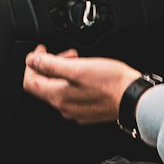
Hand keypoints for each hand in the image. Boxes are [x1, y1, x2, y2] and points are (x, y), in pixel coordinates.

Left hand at [23, 47, 141, 123]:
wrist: (133, 98)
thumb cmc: (111, 82)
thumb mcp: (79, 67)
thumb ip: (51, 64)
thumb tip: (33, 60)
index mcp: (57, 96)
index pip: (30, 82)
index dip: (31, 64)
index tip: (40, 51)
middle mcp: (64, 107)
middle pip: (44, 85)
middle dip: (50, 66)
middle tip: (66, 54)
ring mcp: (75, 111)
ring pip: (59, 89)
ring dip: (63, 73)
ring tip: (79, 61)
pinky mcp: (87, 111)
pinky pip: (72, 95)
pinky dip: (74, 82)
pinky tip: (87, 74)